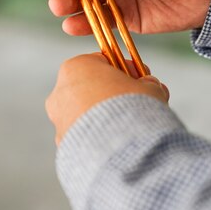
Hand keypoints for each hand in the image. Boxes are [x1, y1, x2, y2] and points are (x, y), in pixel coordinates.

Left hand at [46, 53, 168, 144]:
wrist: (118, 147)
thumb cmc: (133, 108)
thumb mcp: (149, 87)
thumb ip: (148, 84)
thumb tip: (151, 86)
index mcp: (76, 67)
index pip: (103, 61)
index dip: (126, 69)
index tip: (142, 79)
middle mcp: (61, 92)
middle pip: (91, 88)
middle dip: (114, 95)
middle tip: (138, 104)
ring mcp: (59, 120)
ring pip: (85, 114)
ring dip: (106, 118)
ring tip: (132, 128)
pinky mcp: (63, 145)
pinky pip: (84, 137)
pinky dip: (98, 138)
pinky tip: (118, 145)